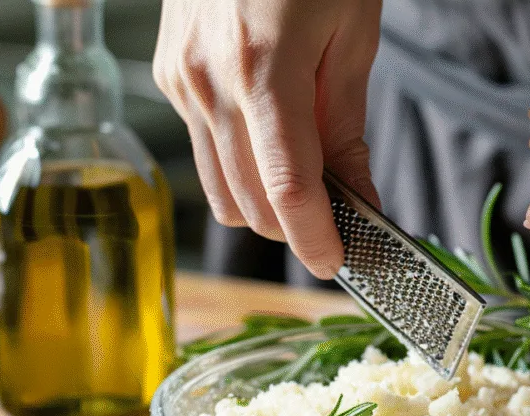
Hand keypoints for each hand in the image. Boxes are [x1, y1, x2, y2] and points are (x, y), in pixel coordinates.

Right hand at [153, 0, 381, 278]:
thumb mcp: (352, 37)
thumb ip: (346, 128)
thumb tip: (359, 202)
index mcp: (263, 67)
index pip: (287, 189)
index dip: (315, 240)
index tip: (338, 265)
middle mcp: (209, 82)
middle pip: (249, 204)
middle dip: (296, 230)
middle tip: (339, 227)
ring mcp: (181, 81)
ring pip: (220, 190)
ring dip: (265, 208)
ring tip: (309, 186)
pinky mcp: (169, 76)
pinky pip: (204, 153)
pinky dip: (240, 170)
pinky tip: (271, 145)